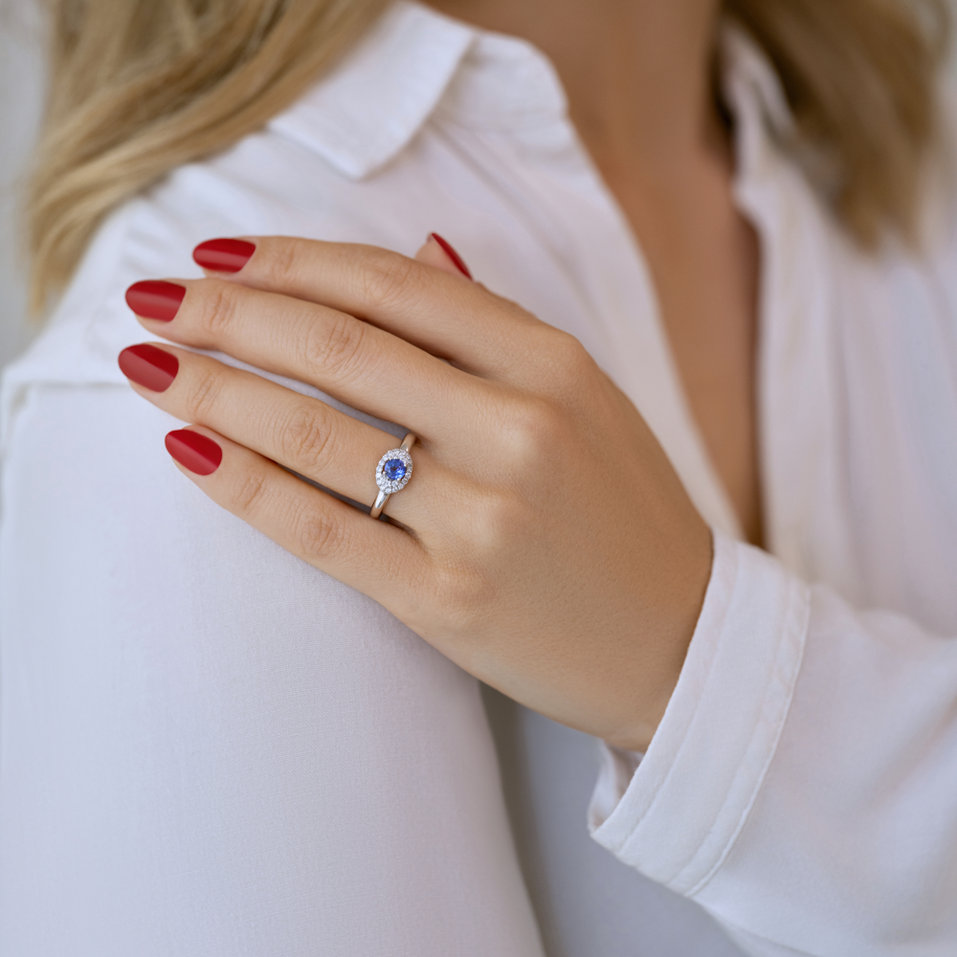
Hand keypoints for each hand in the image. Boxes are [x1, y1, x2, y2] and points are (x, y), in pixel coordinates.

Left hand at [118, 233, 713, 751]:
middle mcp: (517, 429)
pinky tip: (186, 452)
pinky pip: (320, 529)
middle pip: (339, 345)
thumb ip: (495, 325)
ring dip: (213, 389)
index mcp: (552, 364)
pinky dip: (243, 485)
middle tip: (152, 297)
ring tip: (147, 364)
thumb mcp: (585, 397)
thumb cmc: (626, 513)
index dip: (293, 261)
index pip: (395, 286)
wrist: (678, 641)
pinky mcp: (446, 599)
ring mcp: (481, 517)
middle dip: (227, 313)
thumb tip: (419, 248)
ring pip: (315, 432)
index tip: (219, 255)